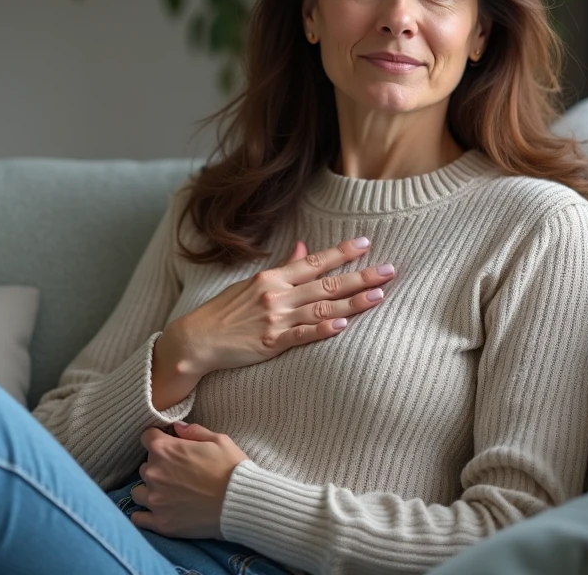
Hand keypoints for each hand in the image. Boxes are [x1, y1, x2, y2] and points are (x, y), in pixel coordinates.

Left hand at [129, 421, 247, 538]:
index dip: (157, 439)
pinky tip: (156, 512)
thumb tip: (176, 427)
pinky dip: (144, 515)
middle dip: (158, 467)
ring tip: (167, 494)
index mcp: (165, 449)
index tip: (167, 445)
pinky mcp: (161, 523)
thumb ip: (193, 432)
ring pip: (139, 492)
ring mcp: (156, 500)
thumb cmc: (232, 469)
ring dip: (150, 490)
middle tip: (176, 473)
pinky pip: (139, 519)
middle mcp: (154, 473)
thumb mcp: (218, 440)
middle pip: (144, 466)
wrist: (241, 504)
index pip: (146, 437)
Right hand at [163, 237, 395, 375]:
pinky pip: (301, 335)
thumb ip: (283, 267)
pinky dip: (322, 329)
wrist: (197, 339)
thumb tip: (303, 247)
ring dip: (352, 302)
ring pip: (321, 307)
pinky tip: (342, 324)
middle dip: (361, 276)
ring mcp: (275, 318)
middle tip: (390, 270)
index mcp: (274, 278)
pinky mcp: (271, 342)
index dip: (342, 252)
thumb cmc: (225, 311)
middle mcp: (277, 294)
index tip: (367, 244)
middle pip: (327, 283)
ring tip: (378, 296)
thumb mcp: (252, 283)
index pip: (315, 262)